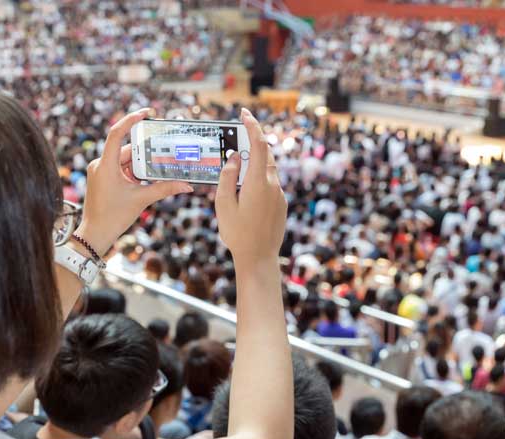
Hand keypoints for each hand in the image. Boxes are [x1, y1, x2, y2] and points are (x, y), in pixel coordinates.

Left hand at [77, 108, 192, 254]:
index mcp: (106, 165)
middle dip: (146, 152)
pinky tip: (147, 178)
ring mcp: (100, 171)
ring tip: (159, 167)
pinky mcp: (102, 178)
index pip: (115, 133)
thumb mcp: (141, 200)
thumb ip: (164, 189)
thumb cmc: (113, 217)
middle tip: (165, 149)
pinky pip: (120, 168)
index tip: (145, 114)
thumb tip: (187, 185)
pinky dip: (134, 171)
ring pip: (125, 160)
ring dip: (141, 164)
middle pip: (127, 150)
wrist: (95, 234)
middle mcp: (100, 164)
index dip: (130, 120)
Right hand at [215, 108, 286, 266]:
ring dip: (255, 161)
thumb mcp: (224, 204)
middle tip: (239, 133)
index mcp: (258, 182)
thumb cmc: (237, 233)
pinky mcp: (281, 204)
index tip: (245, 113)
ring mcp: (279, 195)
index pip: (259, 145)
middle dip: (253, 141)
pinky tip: (245, 190)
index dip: (253, 125)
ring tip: (238, 163)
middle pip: (265, 154)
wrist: (259, 258)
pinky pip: (270, 183)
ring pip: (268, 169)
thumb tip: (234, 157)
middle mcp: (273, 185)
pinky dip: (259, 177)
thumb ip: (227, 177)